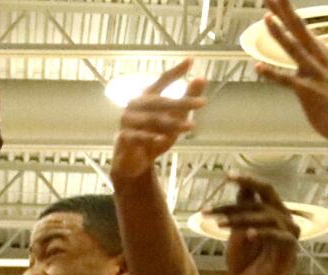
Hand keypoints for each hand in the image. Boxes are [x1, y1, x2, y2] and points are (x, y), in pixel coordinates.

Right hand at [110, 59, 206, 180]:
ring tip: (191, 126)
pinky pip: (138, 136)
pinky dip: (150, 138)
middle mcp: (135, 105)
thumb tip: (202, 78)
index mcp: (146, 96)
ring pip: (153, 120)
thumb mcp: (173, 118)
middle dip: (182, 102)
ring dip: (172, 124)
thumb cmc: (153, 135)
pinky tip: (163, 140)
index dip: (175, 71)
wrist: (132, 161)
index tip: (191, 60)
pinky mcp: (124, 138)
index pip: (162, 80)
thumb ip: (186, 99)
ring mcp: (128, 121)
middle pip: (161, 101)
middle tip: (203, 103)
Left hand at [209, 175, 298, 274]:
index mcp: (274, 213)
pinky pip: (278, 237)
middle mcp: (285, 220)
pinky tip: (247, 235)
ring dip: (240, 219)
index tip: (227, 175)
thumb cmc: (244, 263)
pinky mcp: (290, 252)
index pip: (263, 190)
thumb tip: (241, 187)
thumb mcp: (237, 233)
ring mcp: (289, 236)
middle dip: (237, 201)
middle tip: (212, 208)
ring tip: (218, 225)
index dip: (247, 180)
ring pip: (267, 216)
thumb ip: (242, 211)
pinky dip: (262, 234)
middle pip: (266, 198)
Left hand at [255, 0, 327, 145]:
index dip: (286, 10)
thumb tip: (308, 41)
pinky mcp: (307, 91)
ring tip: (266, 17)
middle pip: (298, 28)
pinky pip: (286, 80)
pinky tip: (258, 66)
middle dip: (284, 10)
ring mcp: (314, 73)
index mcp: (320, 51)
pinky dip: (272, 74)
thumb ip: (312, 55)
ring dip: (280, 33)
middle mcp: (318, 58)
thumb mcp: (323, 70)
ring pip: (294, 49)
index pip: (299, 26)